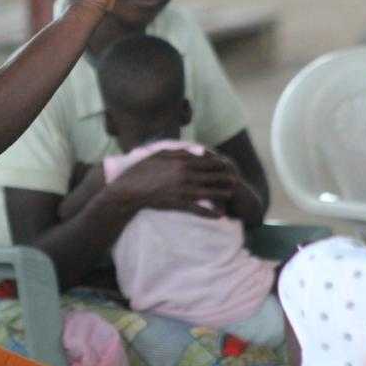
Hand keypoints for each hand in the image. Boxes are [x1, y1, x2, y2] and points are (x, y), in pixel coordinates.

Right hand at [108, 149, 236, 216]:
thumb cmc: (142, 169)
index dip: (219, 164)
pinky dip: (210, 212)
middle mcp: (186, 176)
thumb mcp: (160, 154)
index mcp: (182, 162)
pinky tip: (219, 215)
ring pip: (208, 193)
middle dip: (224, 178)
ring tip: (230, 194)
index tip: (226, 165)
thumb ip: (180, 152)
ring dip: (221, 194)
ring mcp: (183, 191)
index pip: (206, 163)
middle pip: (211, 177)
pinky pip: (198, 209)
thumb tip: (196, 151)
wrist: (130, 189)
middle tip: (234, 179)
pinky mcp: (179, 204)